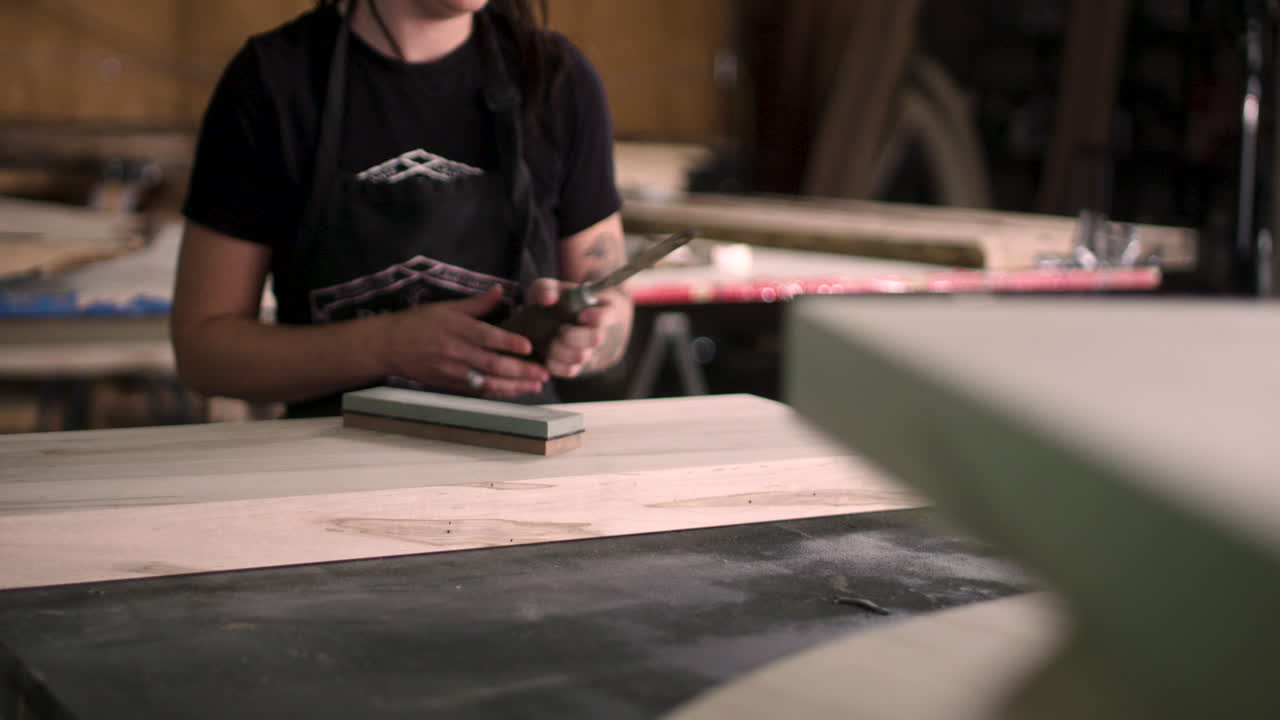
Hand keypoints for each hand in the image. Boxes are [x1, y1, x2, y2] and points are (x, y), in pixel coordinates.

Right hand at [380, 285, 549, 398]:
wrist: (388, 346)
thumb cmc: (418, 323)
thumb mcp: (446, 307)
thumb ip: (477, 303)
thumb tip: (500, 290)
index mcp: (456, 329)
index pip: (486, 336)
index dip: (508, 342)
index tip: (528, 346)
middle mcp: (455, 352)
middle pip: (492, 363)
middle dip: (520, 370)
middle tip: (543, 372)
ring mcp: (453, 371)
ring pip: (487, 382)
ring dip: (514, 386)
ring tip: (535, 386)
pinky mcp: (450, 385)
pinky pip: (478, 391)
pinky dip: (498, 392)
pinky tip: (516, 392)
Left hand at [526, 278, 630, 378]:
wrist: (551, 317)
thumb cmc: (553, 299)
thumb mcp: (547, 287)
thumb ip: (546, 289)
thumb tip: (550, 299)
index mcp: (600, 308)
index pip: (608, 315)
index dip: (597, 317)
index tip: (581, 315)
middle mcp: (599, 331)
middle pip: (596, 339)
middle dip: (572, 335)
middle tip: (560, 329)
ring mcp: (589, 351)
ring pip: (581, 356)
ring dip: (560, 349)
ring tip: (551, 340)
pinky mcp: (576, 366)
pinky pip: (569, 371)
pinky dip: (555, 364)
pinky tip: (548, 353)